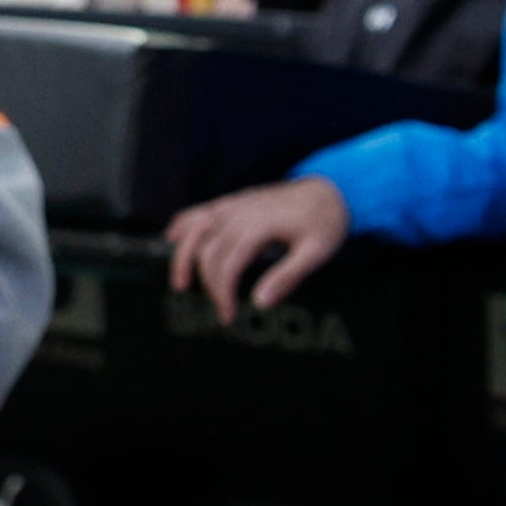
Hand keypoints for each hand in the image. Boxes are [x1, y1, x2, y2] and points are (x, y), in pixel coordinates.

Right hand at [164, 177, 350, 315]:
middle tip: (222, 310)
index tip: (229, 315)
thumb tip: (260, 303)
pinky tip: (171, 236)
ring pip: (196, 229)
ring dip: (182, 256)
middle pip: (209, 252)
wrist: (333, 190)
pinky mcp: (236, 201)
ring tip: (179, 284)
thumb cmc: (327, 222)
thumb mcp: (317, 252)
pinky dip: (184, 223)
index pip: (227, 264)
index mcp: (258, 226)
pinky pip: (202, 210)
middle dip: (211, 284)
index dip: (222, 292)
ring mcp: (236, 204)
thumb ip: (288, 276)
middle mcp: (241, 212)